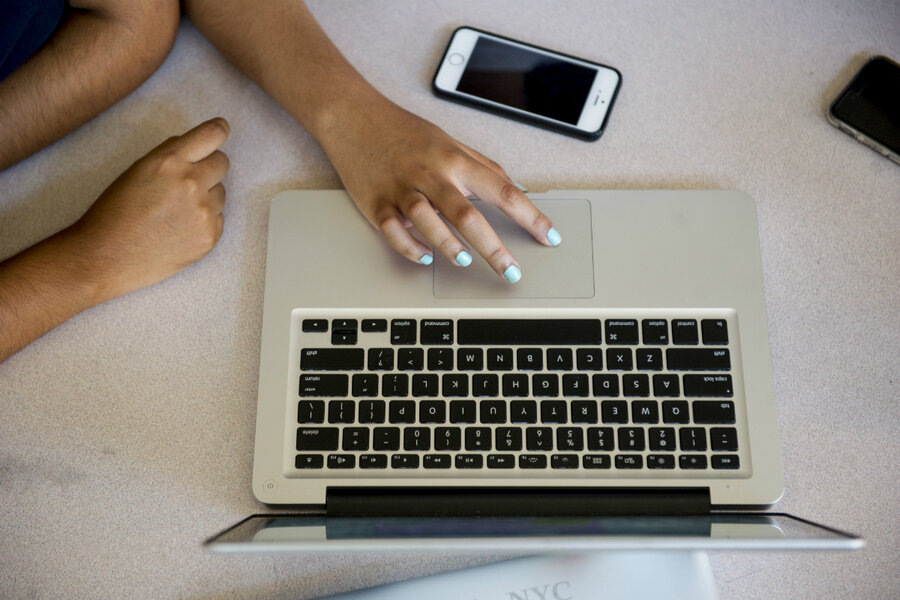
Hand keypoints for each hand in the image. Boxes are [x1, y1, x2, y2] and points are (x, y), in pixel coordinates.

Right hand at [67, 117, 229, 301]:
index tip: (221, 131)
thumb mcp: (137, 170)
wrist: (105, 257)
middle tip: (186, 183)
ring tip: (175, 212)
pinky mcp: (209, 237)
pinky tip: (178, 229)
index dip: (219, 131)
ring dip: (206, 197)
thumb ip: (169, 155)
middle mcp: (192, 183)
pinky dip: (204, 222)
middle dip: (208, 168)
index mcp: (170, 161)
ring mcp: (204, 212)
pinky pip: (218, 218)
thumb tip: (194, 146)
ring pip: (221, 192)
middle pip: (222, 162)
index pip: (213, 134)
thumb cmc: (115, 213)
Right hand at [322, 99, 560, 282]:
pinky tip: (424, 257)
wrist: (353, 117)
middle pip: (468, 215)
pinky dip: (409, 247)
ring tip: (465, 261)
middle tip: (512, 272)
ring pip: (428, 222)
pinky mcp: (376, 203)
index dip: (530, 216)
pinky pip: (394, 231)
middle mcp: (431, 175)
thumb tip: (514, 189)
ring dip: (449, 246)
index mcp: (454, 160)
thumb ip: (481, 167)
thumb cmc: (403, 131)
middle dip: (494, 249)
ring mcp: (402, 190)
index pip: (502, 191)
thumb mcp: (449, 142)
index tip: (549, 237)